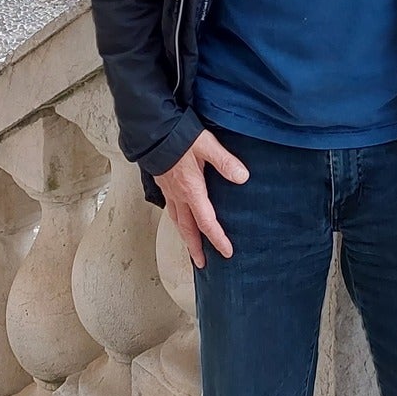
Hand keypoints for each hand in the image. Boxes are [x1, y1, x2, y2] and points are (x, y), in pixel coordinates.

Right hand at [154, 130, 248, 267]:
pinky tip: (179, 220)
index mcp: (191, 190)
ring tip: (191, 248)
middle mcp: (179, 196)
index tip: (226, 251)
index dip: (217, 238)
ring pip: (177, 222)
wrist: (153, 131)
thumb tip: (242, 177)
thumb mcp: (207, 145)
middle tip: (201, 264)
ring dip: (185, 237)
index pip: (206, 222)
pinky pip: (171, 211)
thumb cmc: (179, 137)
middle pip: (188, 229)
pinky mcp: (164, 185)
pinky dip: (177, 222)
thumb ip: (225, 162)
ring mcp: (169, 192)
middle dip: (195, 248)